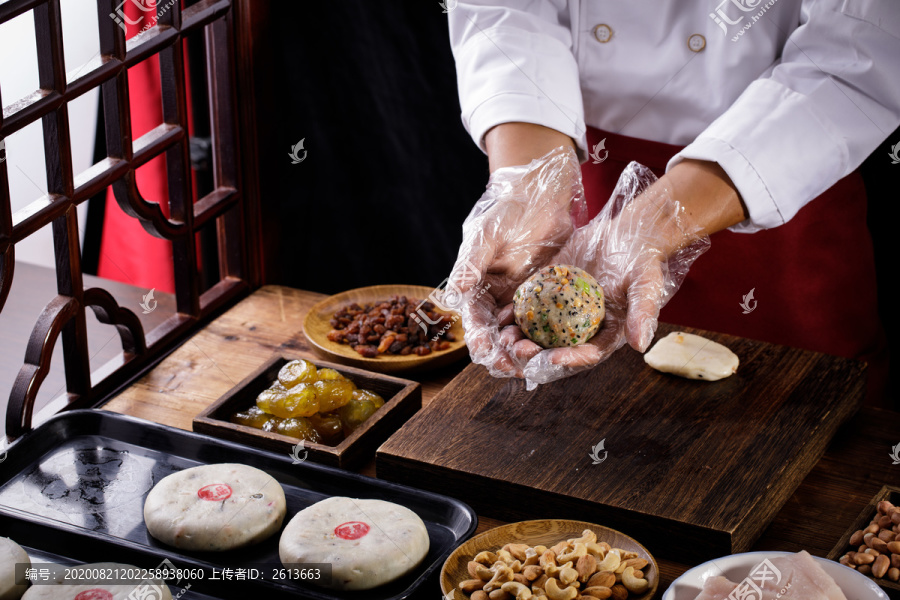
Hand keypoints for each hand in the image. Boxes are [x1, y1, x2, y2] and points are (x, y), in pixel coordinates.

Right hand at [445, 145, 586, 377]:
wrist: (541, 196)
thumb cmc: (507, 211)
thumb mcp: (485, 236)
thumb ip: (471, 264)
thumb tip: (453, 293)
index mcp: (475, 288)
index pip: (475, 321)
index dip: (480, 339)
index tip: (488, 354)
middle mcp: (495, 298)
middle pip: (496, 335)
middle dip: (504, 352)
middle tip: (517, 364)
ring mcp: (520, 299)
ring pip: (520, 333)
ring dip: (525, 349)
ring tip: (536, 358)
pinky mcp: (544, 297)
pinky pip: (544, 322)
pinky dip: (546, 336)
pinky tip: (555, 346)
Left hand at [502, 162, 711, 387]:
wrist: (629, 236)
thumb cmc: (642, 263)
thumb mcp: (646, 287)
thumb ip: (642, 313)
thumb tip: (640, 345)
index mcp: (605, 333)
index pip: (587, 354)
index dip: (570, 359)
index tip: (552, 358)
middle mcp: (582, 328)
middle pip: (557, 349)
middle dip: (537, 355)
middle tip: (519, 351)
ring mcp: (564, 312)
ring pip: (539, 332)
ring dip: (521, 339)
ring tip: (505, 337)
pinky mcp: (550, 293)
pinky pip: (531, 308)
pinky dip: (517, 313)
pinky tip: (502, 314)